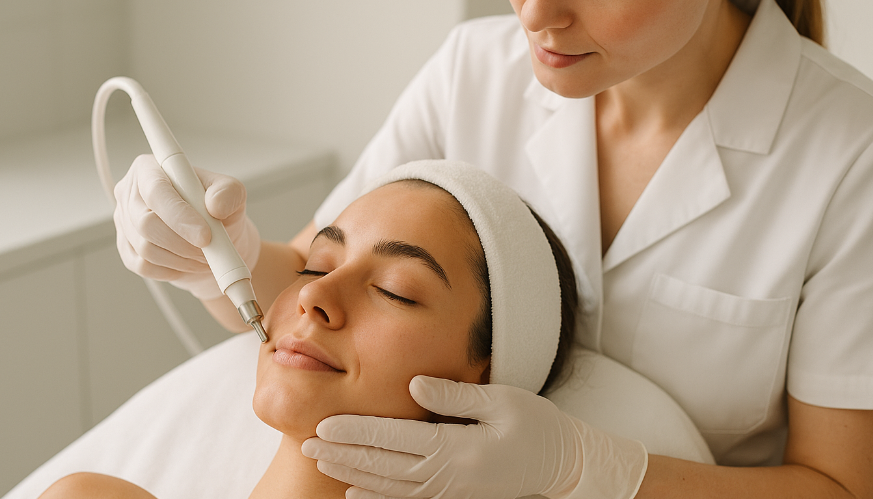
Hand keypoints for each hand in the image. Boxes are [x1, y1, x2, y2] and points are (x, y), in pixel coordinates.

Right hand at [112, 154, 259, 299]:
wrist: (214, 240)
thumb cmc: (219, 211)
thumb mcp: (233, 194)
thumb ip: (228, 192)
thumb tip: (215, 204)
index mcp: (150, 169)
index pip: (156, 191)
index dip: (179, 216)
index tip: (205, 235)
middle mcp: (131, 193)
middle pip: (146, 223)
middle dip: (184, 242)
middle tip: (210, 248)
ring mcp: (124, 222)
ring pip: (145, 248)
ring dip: (182, 258)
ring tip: (205, 255)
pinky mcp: (126, 249)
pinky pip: (144, 266)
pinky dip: (172, 269)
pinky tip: (187, 262)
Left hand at [301, 375, 647, 498]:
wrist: (566, 468)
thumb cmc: (538, 429)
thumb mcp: (502, 402)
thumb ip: (455, 396)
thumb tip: (414, 385)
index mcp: (456, 447)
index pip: (393, 438)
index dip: (356, 432)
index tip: (325, 424)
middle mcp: (446, 476)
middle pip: (382, 465)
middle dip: (342, 454)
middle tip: (306, 444)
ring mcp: (449, 492)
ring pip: (388, 486)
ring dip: (352, 473)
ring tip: (323, 461)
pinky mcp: (454, 498)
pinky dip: (376, 497)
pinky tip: (355, 490)